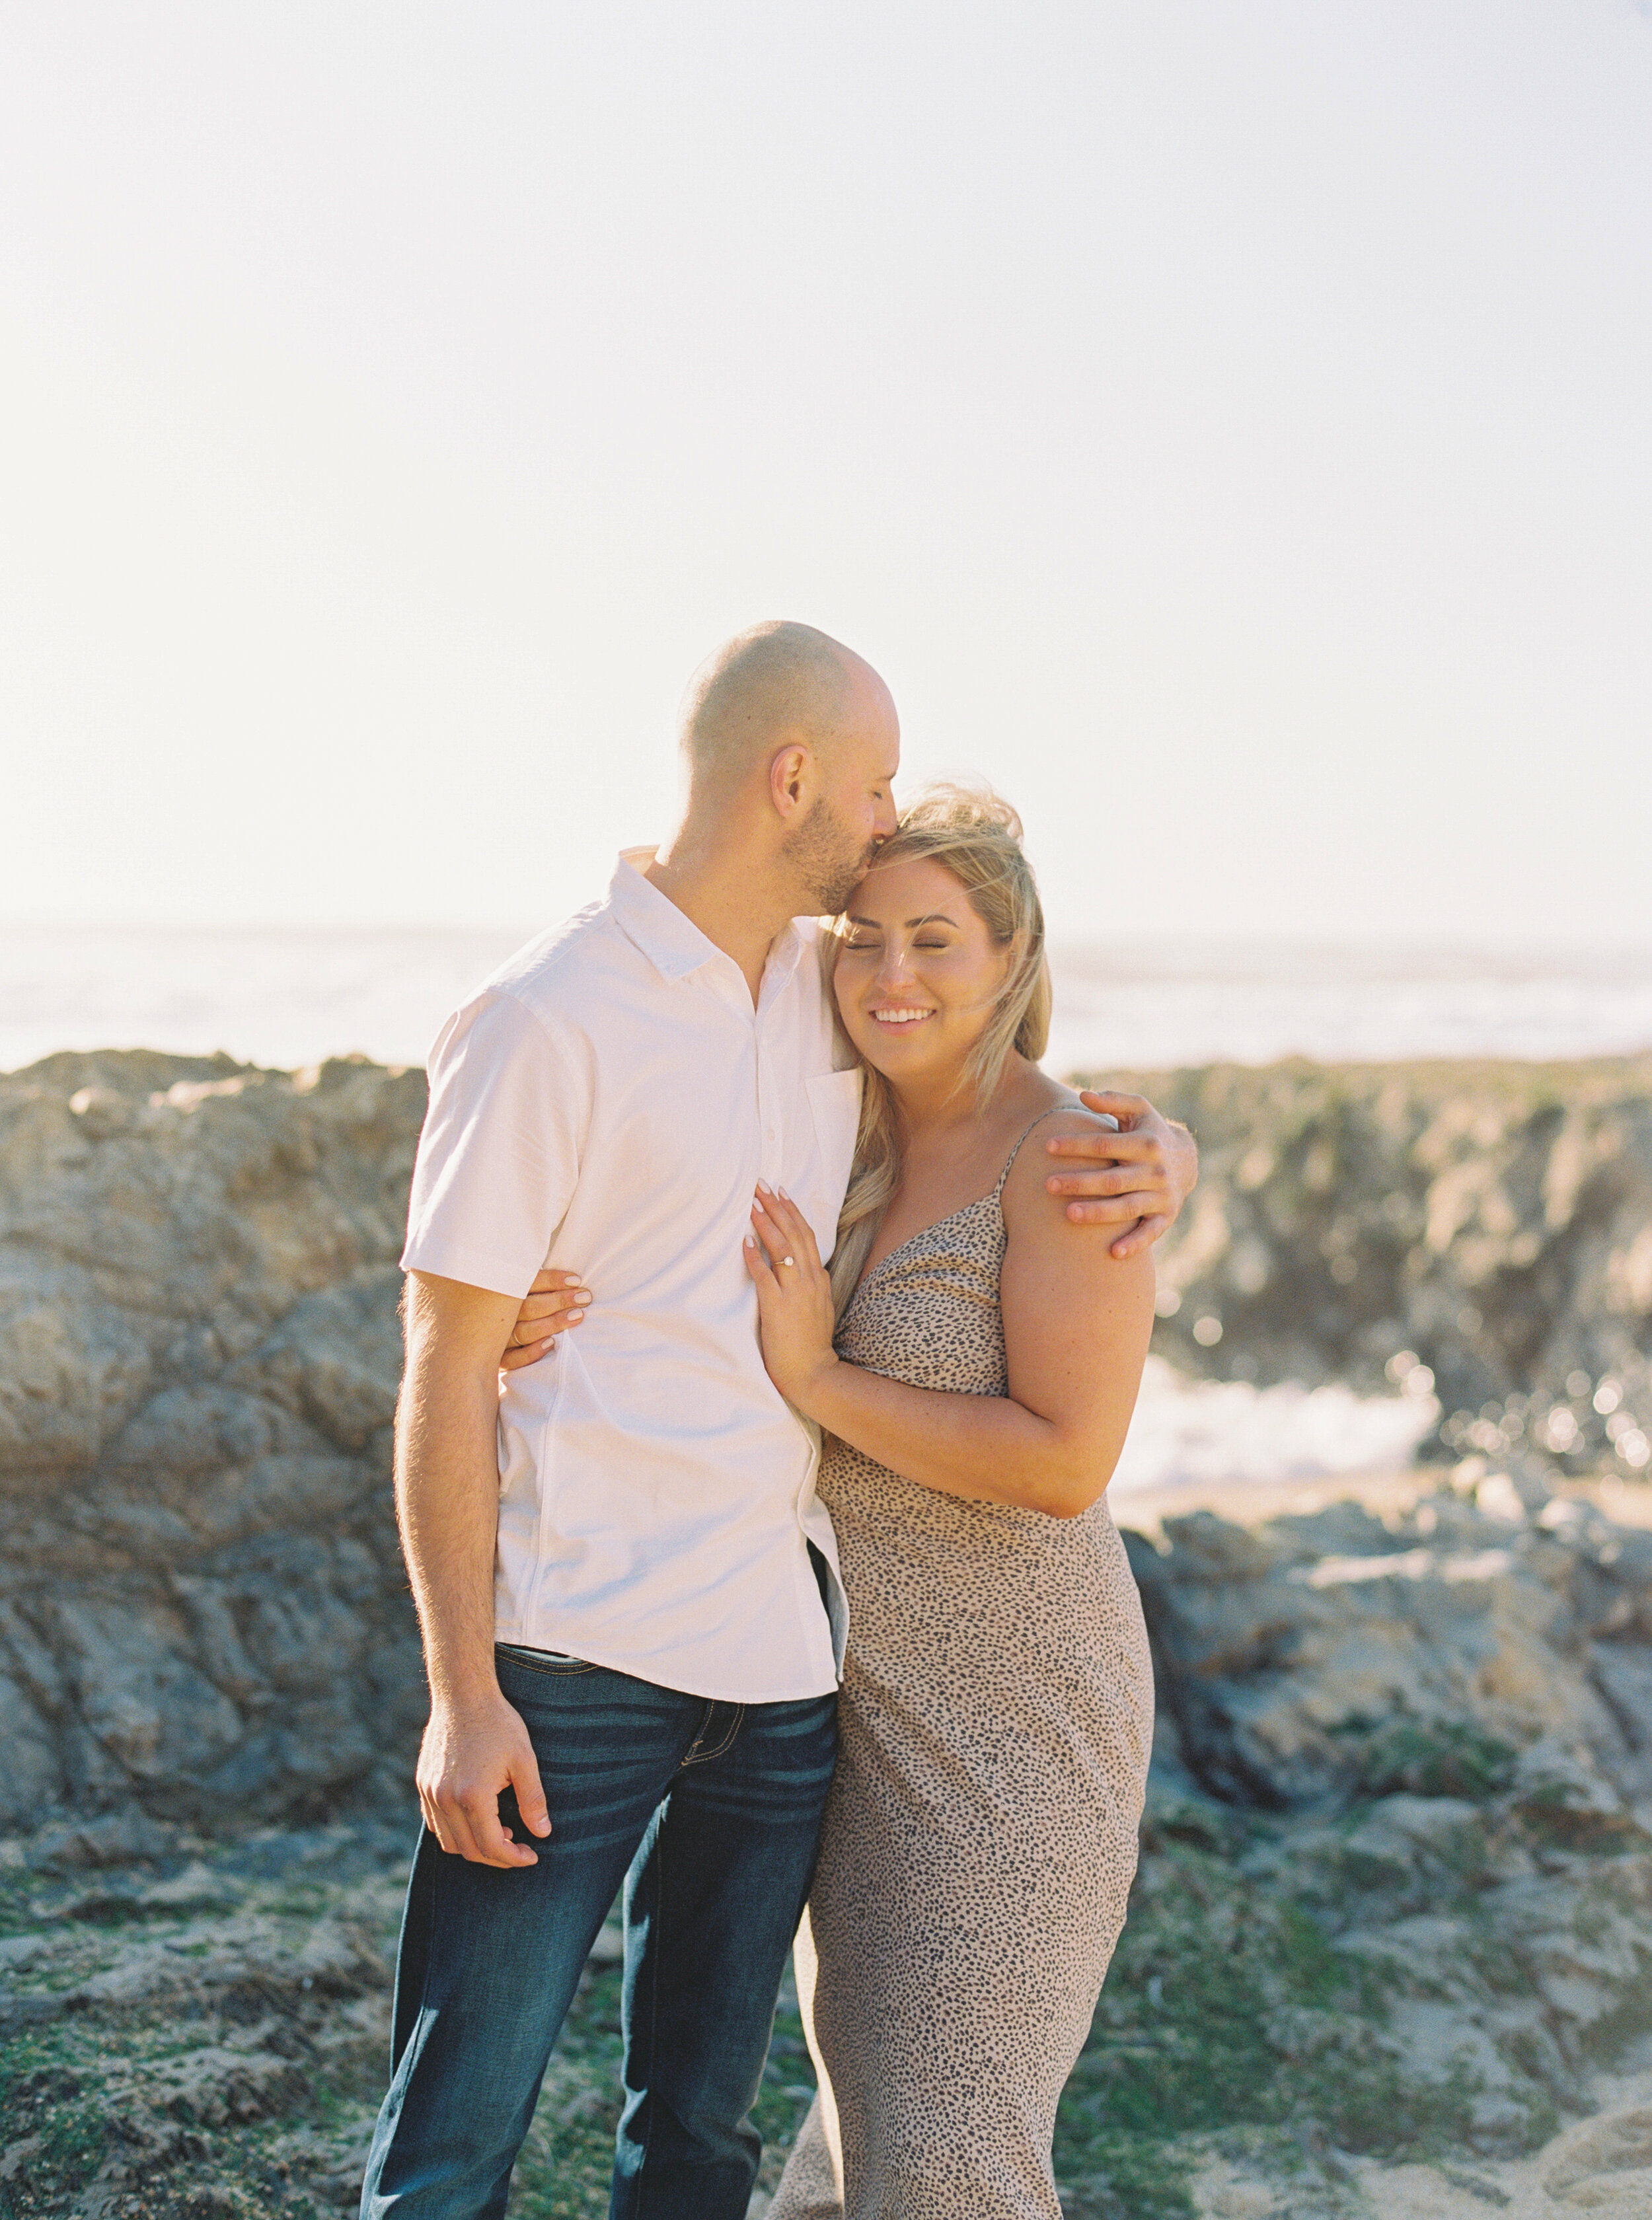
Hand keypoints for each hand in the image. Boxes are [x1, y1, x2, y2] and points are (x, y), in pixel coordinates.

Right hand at [415, 1686, 552, 1866]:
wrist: (462, 1693)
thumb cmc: (498, 1723)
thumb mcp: (524, 1759)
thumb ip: (533, 1800)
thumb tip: (543, 1833)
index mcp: (473, 1796)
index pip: (492, 1846)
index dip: (514, 1858)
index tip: (531, 1856)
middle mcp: (445, 1799)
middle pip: (469, 1851)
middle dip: (497, 1858)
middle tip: (519, 1848)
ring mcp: (430, 1792)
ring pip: (448, 1841)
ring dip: (474, 1847)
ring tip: (500, 1832)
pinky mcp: (423, 1784)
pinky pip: (434, 1823)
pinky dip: (454, 1831)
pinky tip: (476, 1818)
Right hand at [500, 1269, 591, 1371]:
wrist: (464, 1341)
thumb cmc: (503, 1307)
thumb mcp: (510, 1289)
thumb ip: (525, 1281)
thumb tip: (558, 1272)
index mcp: (497, 1293)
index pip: (525, 1284)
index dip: (551, 1280)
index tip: (576, 1280)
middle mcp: (494, 1316)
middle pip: (528, 1307)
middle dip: (559, 1301)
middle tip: (584, 1297)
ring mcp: (495, 1340)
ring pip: (524, 1332)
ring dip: (553, 1323)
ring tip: (577, 1316)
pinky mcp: (497, 1361)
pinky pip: (513, 1360)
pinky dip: (532, 1352)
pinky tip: (551, 1344)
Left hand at [742, 1184, 839, 1411]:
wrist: (812, 1372)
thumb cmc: (810, 1343)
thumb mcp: (818, 1306)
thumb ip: (811, 1285)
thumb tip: (803, 1267)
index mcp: (819, 1278)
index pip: (806, 1235)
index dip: (792, 1212)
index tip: (780, 1192)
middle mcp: (810, 1279)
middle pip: (794, 1234)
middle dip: (777, 1207)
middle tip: (761, 1185)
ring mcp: (796, 1292)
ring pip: (782, 1248)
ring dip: (766, 1223)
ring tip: (751, 1203)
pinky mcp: (778, 1307)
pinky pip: (765, 1276)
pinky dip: (755, 1257)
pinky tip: (744, 1241)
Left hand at [1042, 1091, 1199, 1258]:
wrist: (1187, 1160)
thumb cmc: (1150, 1131)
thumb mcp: (1139, 1110)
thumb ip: (1113, 1100)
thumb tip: (1083, 1095)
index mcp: (1146, 1143)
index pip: (1105, 1144)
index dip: (1077, 1145)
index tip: (1047, 1146)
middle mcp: (1155, 1171)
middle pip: (1113, 1179)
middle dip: (1081, 1182)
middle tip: (1048, 1184)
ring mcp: (1162, 1196)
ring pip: (1127, 1207)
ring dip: (1099, 1212)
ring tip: (1069, 1214)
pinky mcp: (1166, 1217)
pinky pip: (1150, 1233)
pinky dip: (1134, 1244)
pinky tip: (1113, 1253)